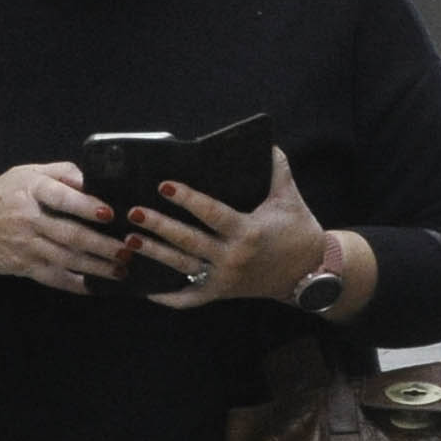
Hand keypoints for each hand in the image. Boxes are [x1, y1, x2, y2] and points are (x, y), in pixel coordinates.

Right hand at [0, 161, 124, 295]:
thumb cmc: (3, 195)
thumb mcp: (26, 173)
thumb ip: (61, 173)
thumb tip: (94, 177)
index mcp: (30, 189)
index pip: (61, 197)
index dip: (86, 205)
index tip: (110, 213)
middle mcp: (27, 218)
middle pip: (69, 234)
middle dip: (102, 245)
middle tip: (128, 249)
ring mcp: (25, 245)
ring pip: (66, 259)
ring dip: (96, 267)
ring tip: (121, 270)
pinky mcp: (24, 266)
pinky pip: (54, 278)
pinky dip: (76, 284)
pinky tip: (96, 287)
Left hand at [131, 147, 324, 309]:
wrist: (310, 273)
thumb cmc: (298, 231)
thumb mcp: (289, 197)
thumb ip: (277, 168)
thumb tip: (265, 141)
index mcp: (248, 231)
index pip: (212, 213)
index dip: (187, 199)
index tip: (164, 186)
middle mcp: (233, 257)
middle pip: (189, 241)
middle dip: (160, 227)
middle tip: (135, 213)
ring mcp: (225, 279)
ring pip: (183, 267)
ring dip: (155, 254)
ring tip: (130, 241)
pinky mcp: (221, 293)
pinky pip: (189, 298)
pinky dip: (167, 297)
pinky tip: (144, 287)